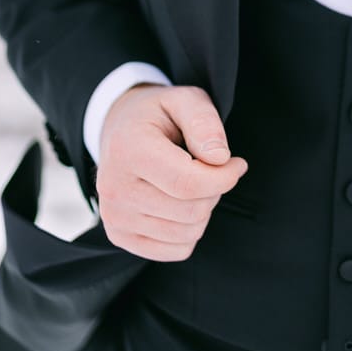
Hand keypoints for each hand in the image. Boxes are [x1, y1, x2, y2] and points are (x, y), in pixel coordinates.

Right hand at [96, 83, 247, 260]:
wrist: (119, 129)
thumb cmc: (159, 114)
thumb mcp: (184, 100)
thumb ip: (204, 122)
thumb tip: (220, 158)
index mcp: (128, 150)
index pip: (189, 183)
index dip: (224, 178)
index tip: (237, 163)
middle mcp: (114, 188)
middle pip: (191, 211)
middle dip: (215, 190)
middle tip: (212, 168)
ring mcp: (114, 217)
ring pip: (186, 234)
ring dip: (204, 210)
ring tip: (195, 182)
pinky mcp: (119, 236)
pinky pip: (175, 251)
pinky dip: (190, 231)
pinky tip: (182, 203)